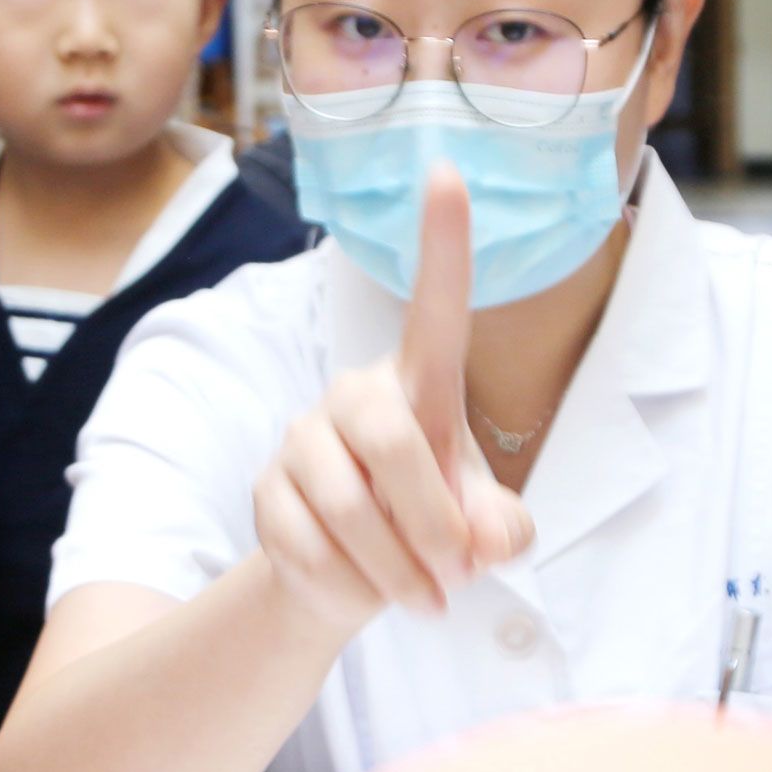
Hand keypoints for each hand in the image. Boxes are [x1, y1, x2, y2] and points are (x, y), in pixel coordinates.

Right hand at [251, 170, 533, 638]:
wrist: (353, 579)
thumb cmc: (433, 529)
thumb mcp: (484, 531)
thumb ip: (504, 529)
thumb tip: (491, 537)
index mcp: (419, 385)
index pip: (436, 307)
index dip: (441, 242)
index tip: (447, 172)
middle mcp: (357, 394)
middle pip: (391, 437)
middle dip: (429, 516)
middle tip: (456, 575)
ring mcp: (303, 438)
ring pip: (349, 503)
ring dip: (397, 567)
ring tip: (426, 598)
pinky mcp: (267, 490)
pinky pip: (308, 541)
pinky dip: (351, 584)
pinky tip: (363, 589)